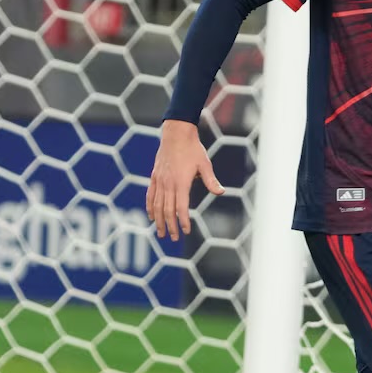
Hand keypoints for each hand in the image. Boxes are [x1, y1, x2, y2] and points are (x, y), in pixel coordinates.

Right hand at [146, 120, 223, 241]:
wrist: (176, 134)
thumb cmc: (193, 149)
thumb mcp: (205, 164)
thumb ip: (211, 180)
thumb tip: (221, 192)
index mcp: (181, 182)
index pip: (180, 208)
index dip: (183, 221)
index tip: (186, 231)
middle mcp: (168, 183)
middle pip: (168, 210)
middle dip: (170, 226)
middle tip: (173, 238)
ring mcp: (159, 180)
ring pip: (157, 205)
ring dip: (159, 220)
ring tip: (161, 233)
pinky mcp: (155, 177)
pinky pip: (150, 195)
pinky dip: (150, 207)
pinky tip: (151, 216)